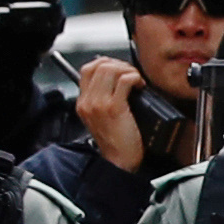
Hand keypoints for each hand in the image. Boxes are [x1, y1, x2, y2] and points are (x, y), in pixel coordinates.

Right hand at [75, 54, 145, 169]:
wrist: (119, 161)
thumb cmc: (116, 141)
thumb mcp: (101, 117)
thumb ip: (102, 98)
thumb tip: (119, 77)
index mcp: (83, 103)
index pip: (87, 69)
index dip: (105, 62)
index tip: (119, 68)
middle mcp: (87, 101)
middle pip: (99, 65)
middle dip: (119, 64)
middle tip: (131, 73)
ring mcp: (99, 104)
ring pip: (110, 69)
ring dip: (128, 70)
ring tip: (136, 80)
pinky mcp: (114, 108)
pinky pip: (124, 80)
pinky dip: (135, 77)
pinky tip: (140, 85)